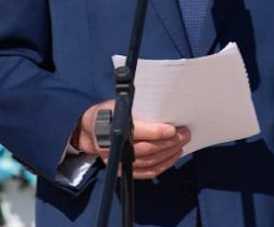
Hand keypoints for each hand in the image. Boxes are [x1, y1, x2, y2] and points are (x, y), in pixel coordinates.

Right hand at [71, 100, 190, 179]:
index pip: (139, 133)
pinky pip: (147, 172)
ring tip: (182, 143)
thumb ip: (133, 105)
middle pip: (148, 149)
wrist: (88, 132)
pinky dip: (163, 165)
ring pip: (150, 162)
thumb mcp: (115, 103)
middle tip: (184, 134)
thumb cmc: (105, 114)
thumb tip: (158, 101)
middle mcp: (115, 148)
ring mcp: (119, 162)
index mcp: (112, 128)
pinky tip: (173, 156)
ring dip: (170, 154)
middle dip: (169, 142)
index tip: (172, 129)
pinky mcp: (124, 170)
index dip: (157, 132)